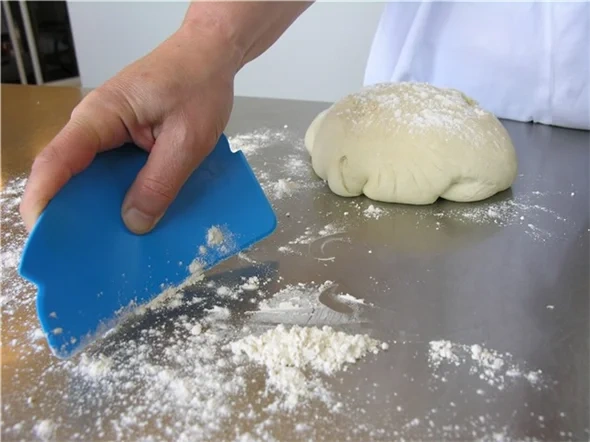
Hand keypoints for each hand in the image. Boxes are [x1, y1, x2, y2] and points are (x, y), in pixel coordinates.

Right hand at [20, 25, 239, 233]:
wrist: (210, 56)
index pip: (56, 161)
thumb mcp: (187, 141)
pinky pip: (111, 171)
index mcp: (100, 116)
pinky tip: (133, 217)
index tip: (44, 237)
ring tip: (110, 245)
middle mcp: (94, 125)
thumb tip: (133, 223)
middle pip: (67, 175)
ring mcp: (107, 132)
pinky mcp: (122, 138)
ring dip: (96, 208)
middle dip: (71, 214)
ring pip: (89, 176)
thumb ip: (160, 182)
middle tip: (84, 255)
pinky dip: (117, 195)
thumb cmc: (199, 86)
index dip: (44, 201)